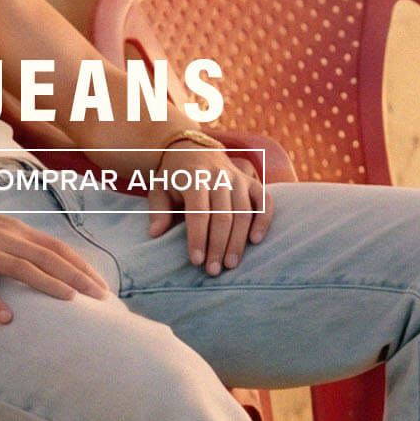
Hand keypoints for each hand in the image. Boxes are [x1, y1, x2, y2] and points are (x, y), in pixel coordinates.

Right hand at [0, 205, 111, 323]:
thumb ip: (19, 241)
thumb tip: (43, 259)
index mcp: (16, 230)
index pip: (57, 247)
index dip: (82, 265)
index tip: (101, 284)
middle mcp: (6, 239)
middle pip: (49, 258)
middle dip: (78, 277)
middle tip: (100, 297)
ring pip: (24, 268)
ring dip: (49, 284)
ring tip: (71, 302)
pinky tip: (6, 319)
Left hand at [146, 141, 271, 274]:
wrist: (191, 149)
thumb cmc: (173, 178)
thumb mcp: (158, 189)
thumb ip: (158, 211)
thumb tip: (155, 234)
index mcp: (194, 177)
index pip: (198, 211)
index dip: (198, 237)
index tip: (196, 261)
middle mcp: (219, 176)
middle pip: (223, 215)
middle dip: (218, 246)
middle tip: (213, 270)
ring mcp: (238, 178)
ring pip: (244, 212)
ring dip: (238, 241)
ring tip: (230, 264)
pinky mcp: (252, 182)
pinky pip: (264, 201)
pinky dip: (263, 220)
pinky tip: (255, 241)